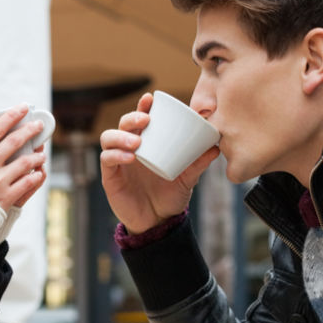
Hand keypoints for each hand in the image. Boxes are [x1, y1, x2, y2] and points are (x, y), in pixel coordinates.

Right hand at [0, 105, 47, 209]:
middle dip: (30, 130)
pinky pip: (28, 182)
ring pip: (25, 162)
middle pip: (14, 142)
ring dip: (36, 156)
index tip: (23, 108)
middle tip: (39, 126)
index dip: (12, 116)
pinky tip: (39, 173)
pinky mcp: (7, 197)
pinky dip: (36, 176)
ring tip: (40, 154)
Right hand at [98, 93, 219, 233]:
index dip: (143, 106)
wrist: (158, 223)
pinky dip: (115, 155)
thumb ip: (198, 163)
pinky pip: (107, 160)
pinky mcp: (110, 177)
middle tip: (146, 120)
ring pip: (109, 138)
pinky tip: (129, 157)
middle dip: (132, 117)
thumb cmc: (170, 196)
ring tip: (137, 142)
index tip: (151, 98)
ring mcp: (118, 161)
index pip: (141, 119)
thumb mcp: (187, 178)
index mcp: (147, 143)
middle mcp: (130, 148)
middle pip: (123, 124)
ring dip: (121, 136)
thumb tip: (216, 147)